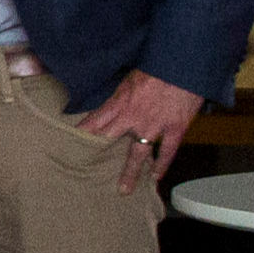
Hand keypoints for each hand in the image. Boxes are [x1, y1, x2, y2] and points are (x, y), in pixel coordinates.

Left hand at [79, 68, 202, 184]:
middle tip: (87, 174)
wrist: (185, 63)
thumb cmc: (157, 65)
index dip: (81, 135)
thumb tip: (112, 103)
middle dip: (98, 157)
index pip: (94, 122)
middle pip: (110, 141)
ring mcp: (154, 126)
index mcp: (120, 102)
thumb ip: (120, 94)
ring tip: (124, 189)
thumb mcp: (130, 77)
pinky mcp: (175, 128)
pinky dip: (162, 164)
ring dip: (131, 172)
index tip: (68, 146)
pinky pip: (167, 151)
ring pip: (138, 153)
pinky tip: (156, 177)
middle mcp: (133, 118)